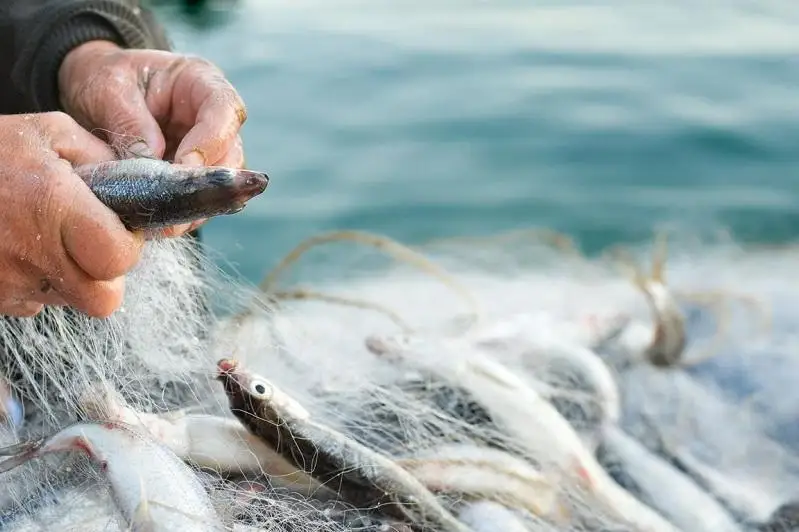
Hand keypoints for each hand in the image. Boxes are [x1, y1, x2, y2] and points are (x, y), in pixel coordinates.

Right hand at [0, 112, 143, 317]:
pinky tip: (20, 249)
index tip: (118, 228)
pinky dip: (37, 282)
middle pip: (103, 300)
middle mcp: (31, 253)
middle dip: (107, 276)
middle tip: (92, 245)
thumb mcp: (47, 132)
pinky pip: (33, 303)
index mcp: (52, 206)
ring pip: (70, 302)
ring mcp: (8, 282)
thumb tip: (140, 180)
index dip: (128, 246)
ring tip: (47, 239)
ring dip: (71, 278)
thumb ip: (101, 157)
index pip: (119, 257)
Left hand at [57, 41, 247, 236]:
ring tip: (163, 223)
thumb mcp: (108, 88)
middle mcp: (213, 118)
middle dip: (206, 184)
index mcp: (200, 82)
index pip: (225, 111)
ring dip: (194, 205)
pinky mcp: (193, 176)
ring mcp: (207, 149)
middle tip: (174, 207)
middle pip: (231, 154)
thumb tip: (150, 162)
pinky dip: (181, 214)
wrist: (92, 90)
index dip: (210, 142)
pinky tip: (158, 224)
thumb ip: (129, 122)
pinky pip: (198, 199)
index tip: (183, 168)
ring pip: (220, 184)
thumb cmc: (103, 76)